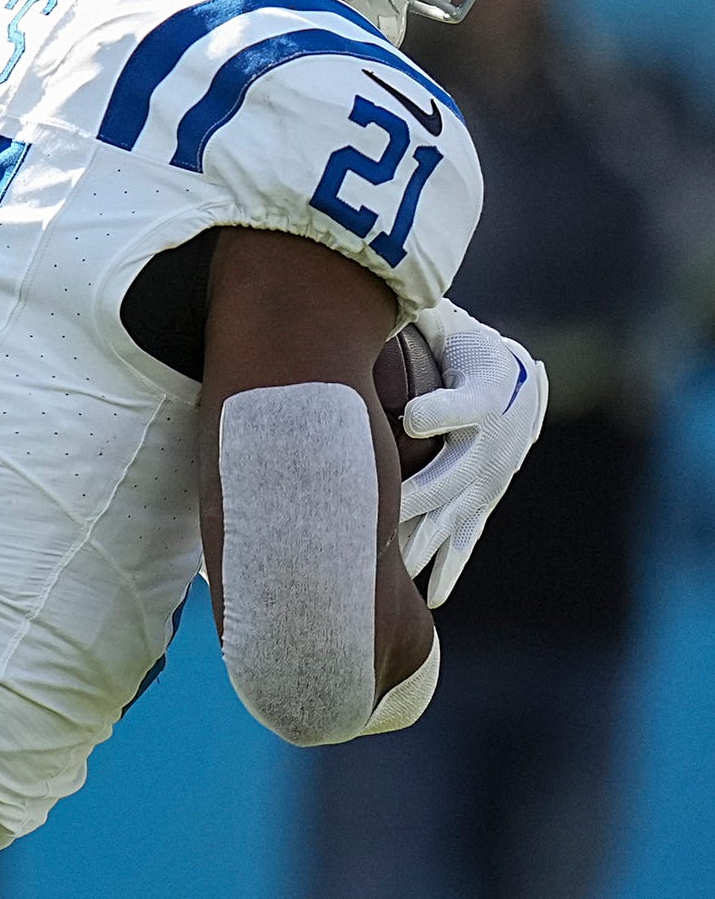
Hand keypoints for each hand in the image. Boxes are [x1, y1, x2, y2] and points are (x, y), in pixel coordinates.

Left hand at [397, 300, 548, 606]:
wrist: (517, 382)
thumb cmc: (465, 348)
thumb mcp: (448, 325)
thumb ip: (422, 316)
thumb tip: (386, 297)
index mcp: (484, 397)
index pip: (462, 406)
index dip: (439, 411)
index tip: (412, 418)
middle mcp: (489, 446)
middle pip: (452, 475)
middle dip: (416, 497)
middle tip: (382, 517)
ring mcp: (487, 480)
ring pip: (454, 516)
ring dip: (424, 543)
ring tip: (396, 571)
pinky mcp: (481, 501)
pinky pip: (465, 539)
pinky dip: (448, 568)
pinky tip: (431, 600)